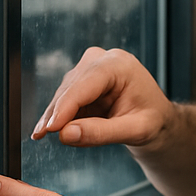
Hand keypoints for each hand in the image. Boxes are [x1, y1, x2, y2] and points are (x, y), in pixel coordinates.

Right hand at [30, 47, 171, 149]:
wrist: (157, 118)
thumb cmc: (153, 121)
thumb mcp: (134, 131)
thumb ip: (101, 133)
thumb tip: (65, 135)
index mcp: (119, 65)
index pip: (85, 84)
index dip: (64, 107)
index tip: (49, 128)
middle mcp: (102, 60)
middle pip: (70, 88)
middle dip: (55, 114)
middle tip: (39, 136)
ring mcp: (89, 68)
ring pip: (63, 93)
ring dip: (54, 116)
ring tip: (42, 136)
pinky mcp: (82, 81)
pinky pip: (65, 99)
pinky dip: (58, 116)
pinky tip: (52, 130)